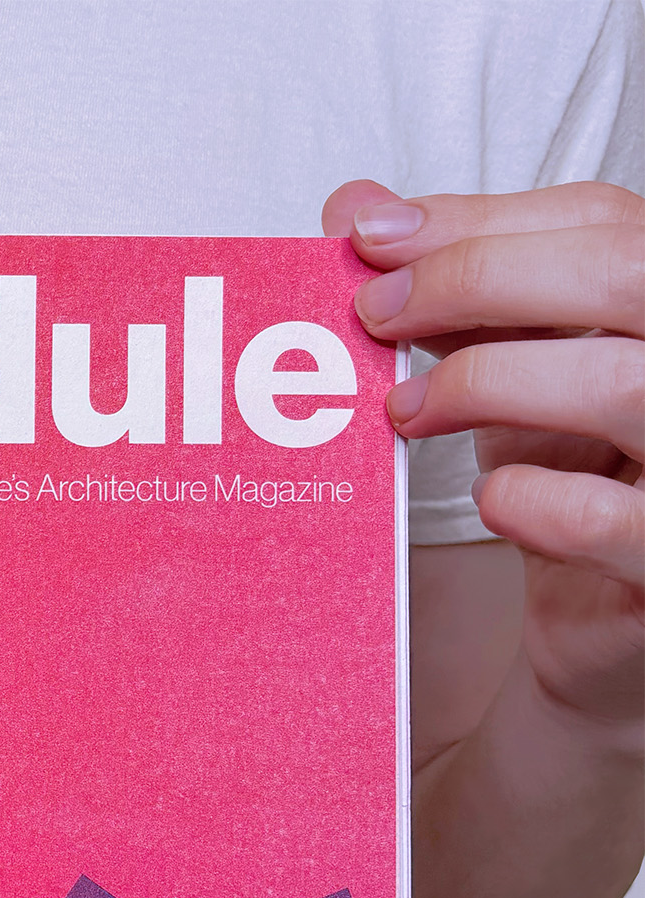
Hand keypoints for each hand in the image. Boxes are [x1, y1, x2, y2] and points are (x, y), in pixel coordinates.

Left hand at [326, 178, 642, 729]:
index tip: (367, 242)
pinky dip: (529, 502)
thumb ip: (450, 290)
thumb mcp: (513, 369)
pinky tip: (491, 501)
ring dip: (489, 384)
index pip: (602, 218)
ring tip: (405, 412)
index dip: (478, 222)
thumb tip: (350, 207)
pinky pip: (610, 518)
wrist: (605, 620)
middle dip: (482, 277)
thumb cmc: (571, 476)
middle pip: (627, 273)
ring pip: (627, 383)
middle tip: (374, 314)